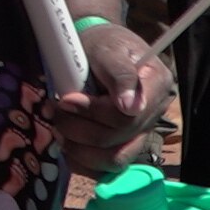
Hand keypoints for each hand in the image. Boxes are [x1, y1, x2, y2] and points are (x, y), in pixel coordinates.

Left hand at [49, 18, 171, 173]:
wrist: (100, 47)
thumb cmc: (104, 44)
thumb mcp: (108, 49)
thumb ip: (119, 74)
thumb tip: (129, 107)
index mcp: (156, 87)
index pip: (127, 116)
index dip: (93, 112)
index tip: (65, 99)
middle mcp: (153, 115)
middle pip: (119, 140)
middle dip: (79, 129)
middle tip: (53, 111)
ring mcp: (140, 132)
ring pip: (115, 160)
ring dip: (80, 150)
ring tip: (57, 129)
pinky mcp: (124, 143)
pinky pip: (108, 166)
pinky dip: (83, 162)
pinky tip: (65, 147)